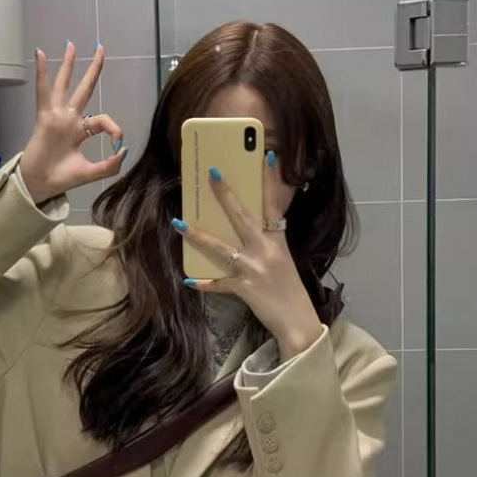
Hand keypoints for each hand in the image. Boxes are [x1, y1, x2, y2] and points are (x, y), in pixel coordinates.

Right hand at [19, 43, 128, 202]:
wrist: (40, 185)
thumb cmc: (61, 179)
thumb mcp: (91, 173)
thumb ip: (110, 165)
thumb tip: (125, 150)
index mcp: (80, 131)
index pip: (103, 120)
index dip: (115, 130)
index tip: (117, 147)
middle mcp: (69, 120)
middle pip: (84, 89)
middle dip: (93, 69)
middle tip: (99, 49)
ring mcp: (57, 117)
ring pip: (64, 85)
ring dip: (68, 65)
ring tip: (71, 45)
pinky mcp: (45, 118)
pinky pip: (43, 92)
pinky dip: (42, 73)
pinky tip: (41, 54)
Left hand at [171, 154, 322, 360]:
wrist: (297, 321)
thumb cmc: (290, 290)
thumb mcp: (284, 261)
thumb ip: (268, 244)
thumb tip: (251, 230)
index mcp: (278, 241)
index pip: (273, 204)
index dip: (269, 180)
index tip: (265, 155)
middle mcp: (265, 251)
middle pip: (242, 217)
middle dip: (226, 195)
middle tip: (212, 174)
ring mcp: (254, 269)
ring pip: (221, 247)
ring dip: (198, 235)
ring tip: (179, 223)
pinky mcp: (244, 288)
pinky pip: (219, 284)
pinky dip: (205, 284)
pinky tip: (190, 281)